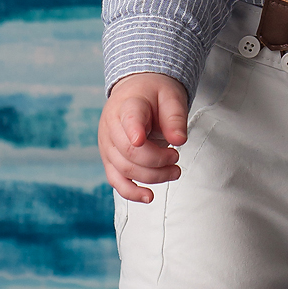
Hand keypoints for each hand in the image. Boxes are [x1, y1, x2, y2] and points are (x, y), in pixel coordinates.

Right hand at [98, 72, 189, 202]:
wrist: (136, 91)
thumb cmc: (154, 94)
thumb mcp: (171, 97)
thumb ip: (175, 117)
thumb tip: (180, 140)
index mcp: (128, 105)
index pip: (128, 119)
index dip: (133, 131)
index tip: (140, 140)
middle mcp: (111, 125)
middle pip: (130, 152)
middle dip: (157, 161)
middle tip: (176, 157)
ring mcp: (107, 144)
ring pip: (125, 169)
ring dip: (152, 177)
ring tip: (174, 172)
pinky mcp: (109, 159)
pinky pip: (116, 180)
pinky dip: (131, 192)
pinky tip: (148, 197)